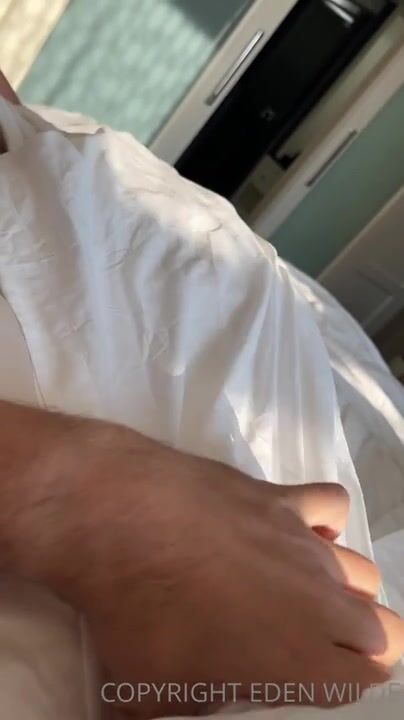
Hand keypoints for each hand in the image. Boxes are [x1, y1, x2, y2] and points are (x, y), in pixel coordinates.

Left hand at [1, 407, 401, 716]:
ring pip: (364, 571)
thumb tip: (166, 709)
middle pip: (384, 629)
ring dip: (343, 587)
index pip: (368, 678)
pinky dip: (322, 520)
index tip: (307, 678)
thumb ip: (185, 710)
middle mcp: (322, 602)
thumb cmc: (141, 615)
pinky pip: (331, 503)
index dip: (341, 681)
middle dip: (354, 641)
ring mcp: (306, 543)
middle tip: (303, 641)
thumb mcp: (151, 696)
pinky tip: (290, 530)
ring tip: (296, 589)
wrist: (125, 519)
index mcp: (303, 661)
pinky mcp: (282, 496)